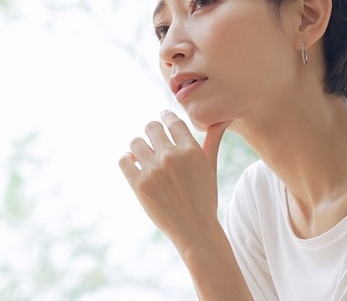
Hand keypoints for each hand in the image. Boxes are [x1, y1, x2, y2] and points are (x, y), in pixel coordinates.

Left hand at [119, 110, 231, 244]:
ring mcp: (153, 171)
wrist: (194, 229)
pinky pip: (124, 160)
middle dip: (152, 132)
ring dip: (138, 147)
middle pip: (151, 127)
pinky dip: (127, 159)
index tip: (163, 118)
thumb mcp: (211, 166)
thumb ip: (213, 139)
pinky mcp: (139, 185)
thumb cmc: (204, 196)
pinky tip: (134, 164)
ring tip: (143, 155)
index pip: (172, 121)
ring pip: (135, 142)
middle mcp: (171, 157)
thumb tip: (222, 119)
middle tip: (154, 139)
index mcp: (190, 150)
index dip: (166, 117)